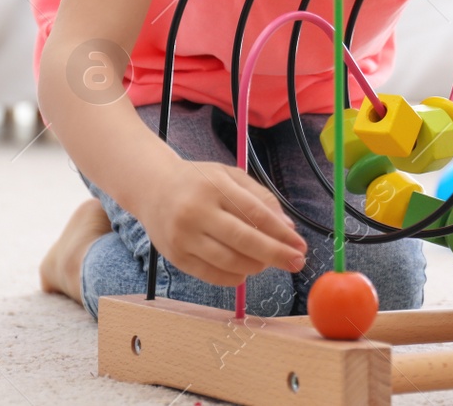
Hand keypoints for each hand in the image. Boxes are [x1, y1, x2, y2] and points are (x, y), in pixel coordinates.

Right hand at [136, 158, 308, 287]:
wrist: (152, 188)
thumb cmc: (198, 182)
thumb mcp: (229, 176)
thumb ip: (260, 197)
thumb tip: (287, 228)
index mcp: (215, 187)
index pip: (255, 213)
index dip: (281, 233)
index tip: (300, 245)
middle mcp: (197, 212)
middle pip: (244, 240)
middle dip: (275, 254)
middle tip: (297, 263)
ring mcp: (184, 236)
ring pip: (229, 262)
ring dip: (256, 266)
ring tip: (267, 262)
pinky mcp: (176, 257)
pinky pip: (212, 275)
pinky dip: (235, 277)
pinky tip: (245, 270)